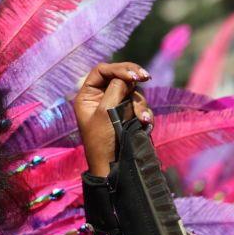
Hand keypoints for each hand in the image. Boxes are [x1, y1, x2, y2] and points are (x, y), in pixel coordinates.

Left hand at [74, 62, 153, 176]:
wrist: (111, 166)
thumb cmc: (102, 141)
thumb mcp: (105, 113)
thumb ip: (115, 91)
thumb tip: (126, 77)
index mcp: (87, 95)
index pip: (102, 71)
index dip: (118, 69)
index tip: (133, 75)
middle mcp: (101, 97)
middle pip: (120, 76)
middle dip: (133, 78)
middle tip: (145, 77)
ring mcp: (115, 105)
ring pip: (133, 91)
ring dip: (139, 103)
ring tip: (141, 119)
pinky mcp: (128, 114)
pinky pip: (140, 105)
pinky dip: (144, 112)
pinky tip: (145, 122)